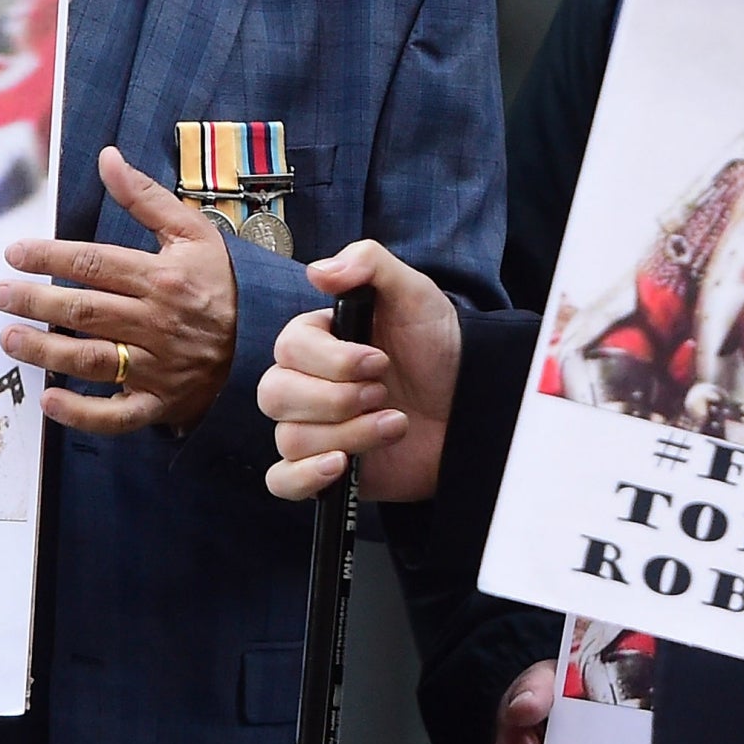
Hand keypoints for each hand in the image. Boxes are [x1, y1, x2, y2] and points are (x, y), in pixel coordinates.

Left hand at [0, 145, 237, 434]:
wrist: (265, 340)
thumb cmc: (221, 283)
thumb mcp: (193, 232)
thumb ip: (146, 196)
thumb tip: (107, 159)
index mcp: (163, 277)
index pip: (95, 263)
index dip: (49, 256)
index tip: (15, 253)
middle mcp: (157, 322)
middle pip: (84, 310)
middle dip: (35, 301)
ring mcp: (157, 367)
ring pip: (91, 360)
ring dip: (45, 351)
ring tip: (10, 339)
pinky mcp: (157, 403)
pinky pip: (116, 414)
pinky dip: (81, 413)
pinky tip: (49, 399)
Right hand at [260, 240, 460, 502]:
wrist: (467, 405)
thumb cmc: (436, 347)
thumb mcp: (413, 293)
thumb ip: (368, 263)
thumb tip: (318, 270)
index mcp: (314, 340)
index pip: (289, 349)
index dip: (334, 360)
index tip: (380, 361)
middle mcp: (303, 383)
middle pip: (276, 395)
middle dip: (337, 399)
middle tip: (384, 392)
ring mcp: (311, 428)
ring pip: (290, 438)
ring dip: (350, 434)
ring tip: (394, 424)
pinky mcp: (322, 469)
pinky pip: (282, 481)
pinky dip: (305, 476)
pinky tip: (339, 465)